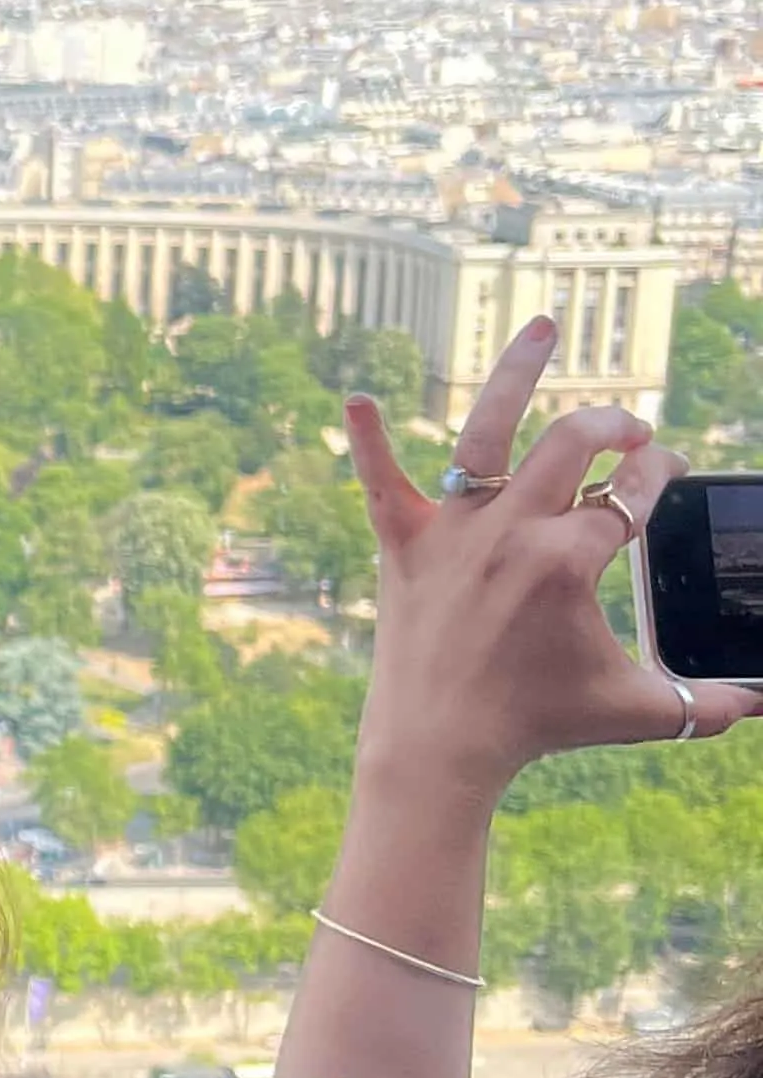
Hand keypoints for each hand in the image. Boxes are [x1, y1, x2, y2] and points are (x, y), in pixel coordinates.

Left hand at [344, 318, 762, 804]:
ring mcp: (454, 532)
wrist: (439, 749)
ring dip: (517, 373)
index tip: (665, 472)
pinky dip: (366, 440)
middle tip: (632, 433)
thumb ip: (705, 703)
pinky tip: (356, 397)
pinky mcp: (402, 545)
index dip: (659, 476)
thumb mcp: (633, 711)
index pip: (632, 495)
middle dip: (616, 425)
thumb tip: (762, 704)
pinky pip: (379, 482)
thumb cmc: (538, 726)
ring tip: (546, 328)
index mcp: (571, 561)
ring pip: (487, 432)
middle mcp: (512, 531)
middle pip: (575, 443)